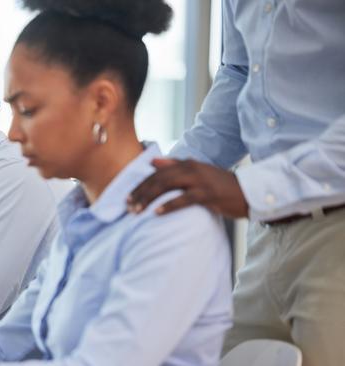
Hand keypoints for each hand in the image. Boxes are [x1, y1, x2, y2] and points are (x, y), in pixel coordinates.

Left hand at [128, 158, 248, 217]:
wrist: (248, 192)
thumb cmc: (220, 185)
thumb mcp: (197, 173)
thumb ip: (175, 166)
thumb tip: (152, 162)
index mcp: (187, 164)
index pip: (156, 173)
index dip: (140, 184)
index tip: (127, 197)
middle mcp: (191, 169)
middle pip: (158, 178)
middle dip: (140, 192)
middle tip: (128, 206)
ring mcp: (199, 180)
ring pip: (167, 186)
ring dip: (149, 198)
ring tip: (137, 210)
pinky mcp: (207, 194)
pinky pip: (184, 199)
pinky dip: (168, 205)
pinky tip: (156, 213)